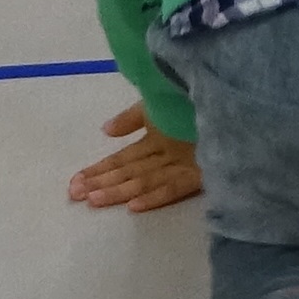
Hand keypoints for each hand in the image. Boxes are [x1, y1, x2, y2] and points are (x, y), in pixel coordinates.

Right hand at [68, 102, 203, 212]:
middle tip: (74, 194)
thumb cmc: (189, 96)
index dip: (100, 169)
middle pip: (130, 172)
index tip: (75, 182)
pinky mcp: (201, 171)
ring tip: (93, 199)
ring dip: (119, 190)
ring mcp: (183, 163)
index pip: (124, 158)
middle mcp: (169, 154)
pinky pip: (175, 186)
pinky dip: (154, 196)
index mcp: (159, 138)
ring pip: (145, 181)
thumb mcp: (156, 102)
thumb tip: (105, 131)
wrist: (224, 93)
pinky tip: (134, 206)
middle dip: (102, 183)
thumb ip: (131, 118)